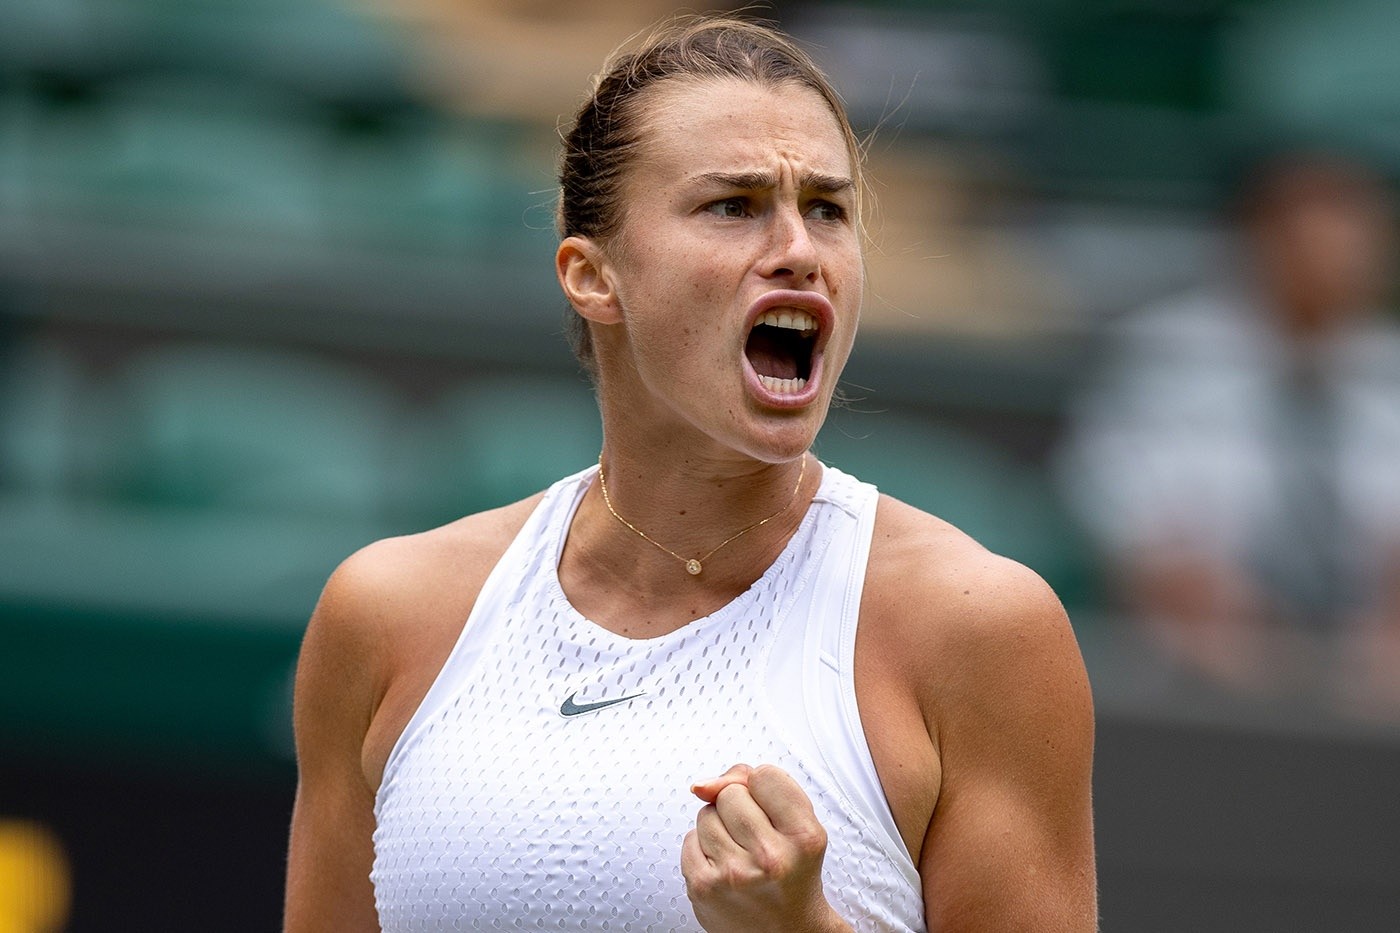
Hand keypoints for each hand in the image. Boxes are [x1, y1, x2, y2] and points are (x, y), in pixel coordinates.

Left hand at [681, 763, 850, 932]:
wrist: (788, 932)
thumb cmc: (792, 875)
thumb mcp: (800, 826)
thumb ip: (765, 787)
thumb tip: (704, 784)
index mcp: (803, 837)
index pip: (764, 776)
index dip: (763, 789)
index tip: (771, 812)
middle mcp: (770, 857)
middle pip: (730, 793)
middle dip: (740, 808)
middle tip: (757, 837)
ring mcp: (733, 873)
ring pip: (706, 814)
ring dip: (720, 828)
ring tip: (742, 853)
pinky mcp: (703, 887)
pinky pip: (689, 839)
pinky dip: (703, 848)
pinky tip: (724, 866)